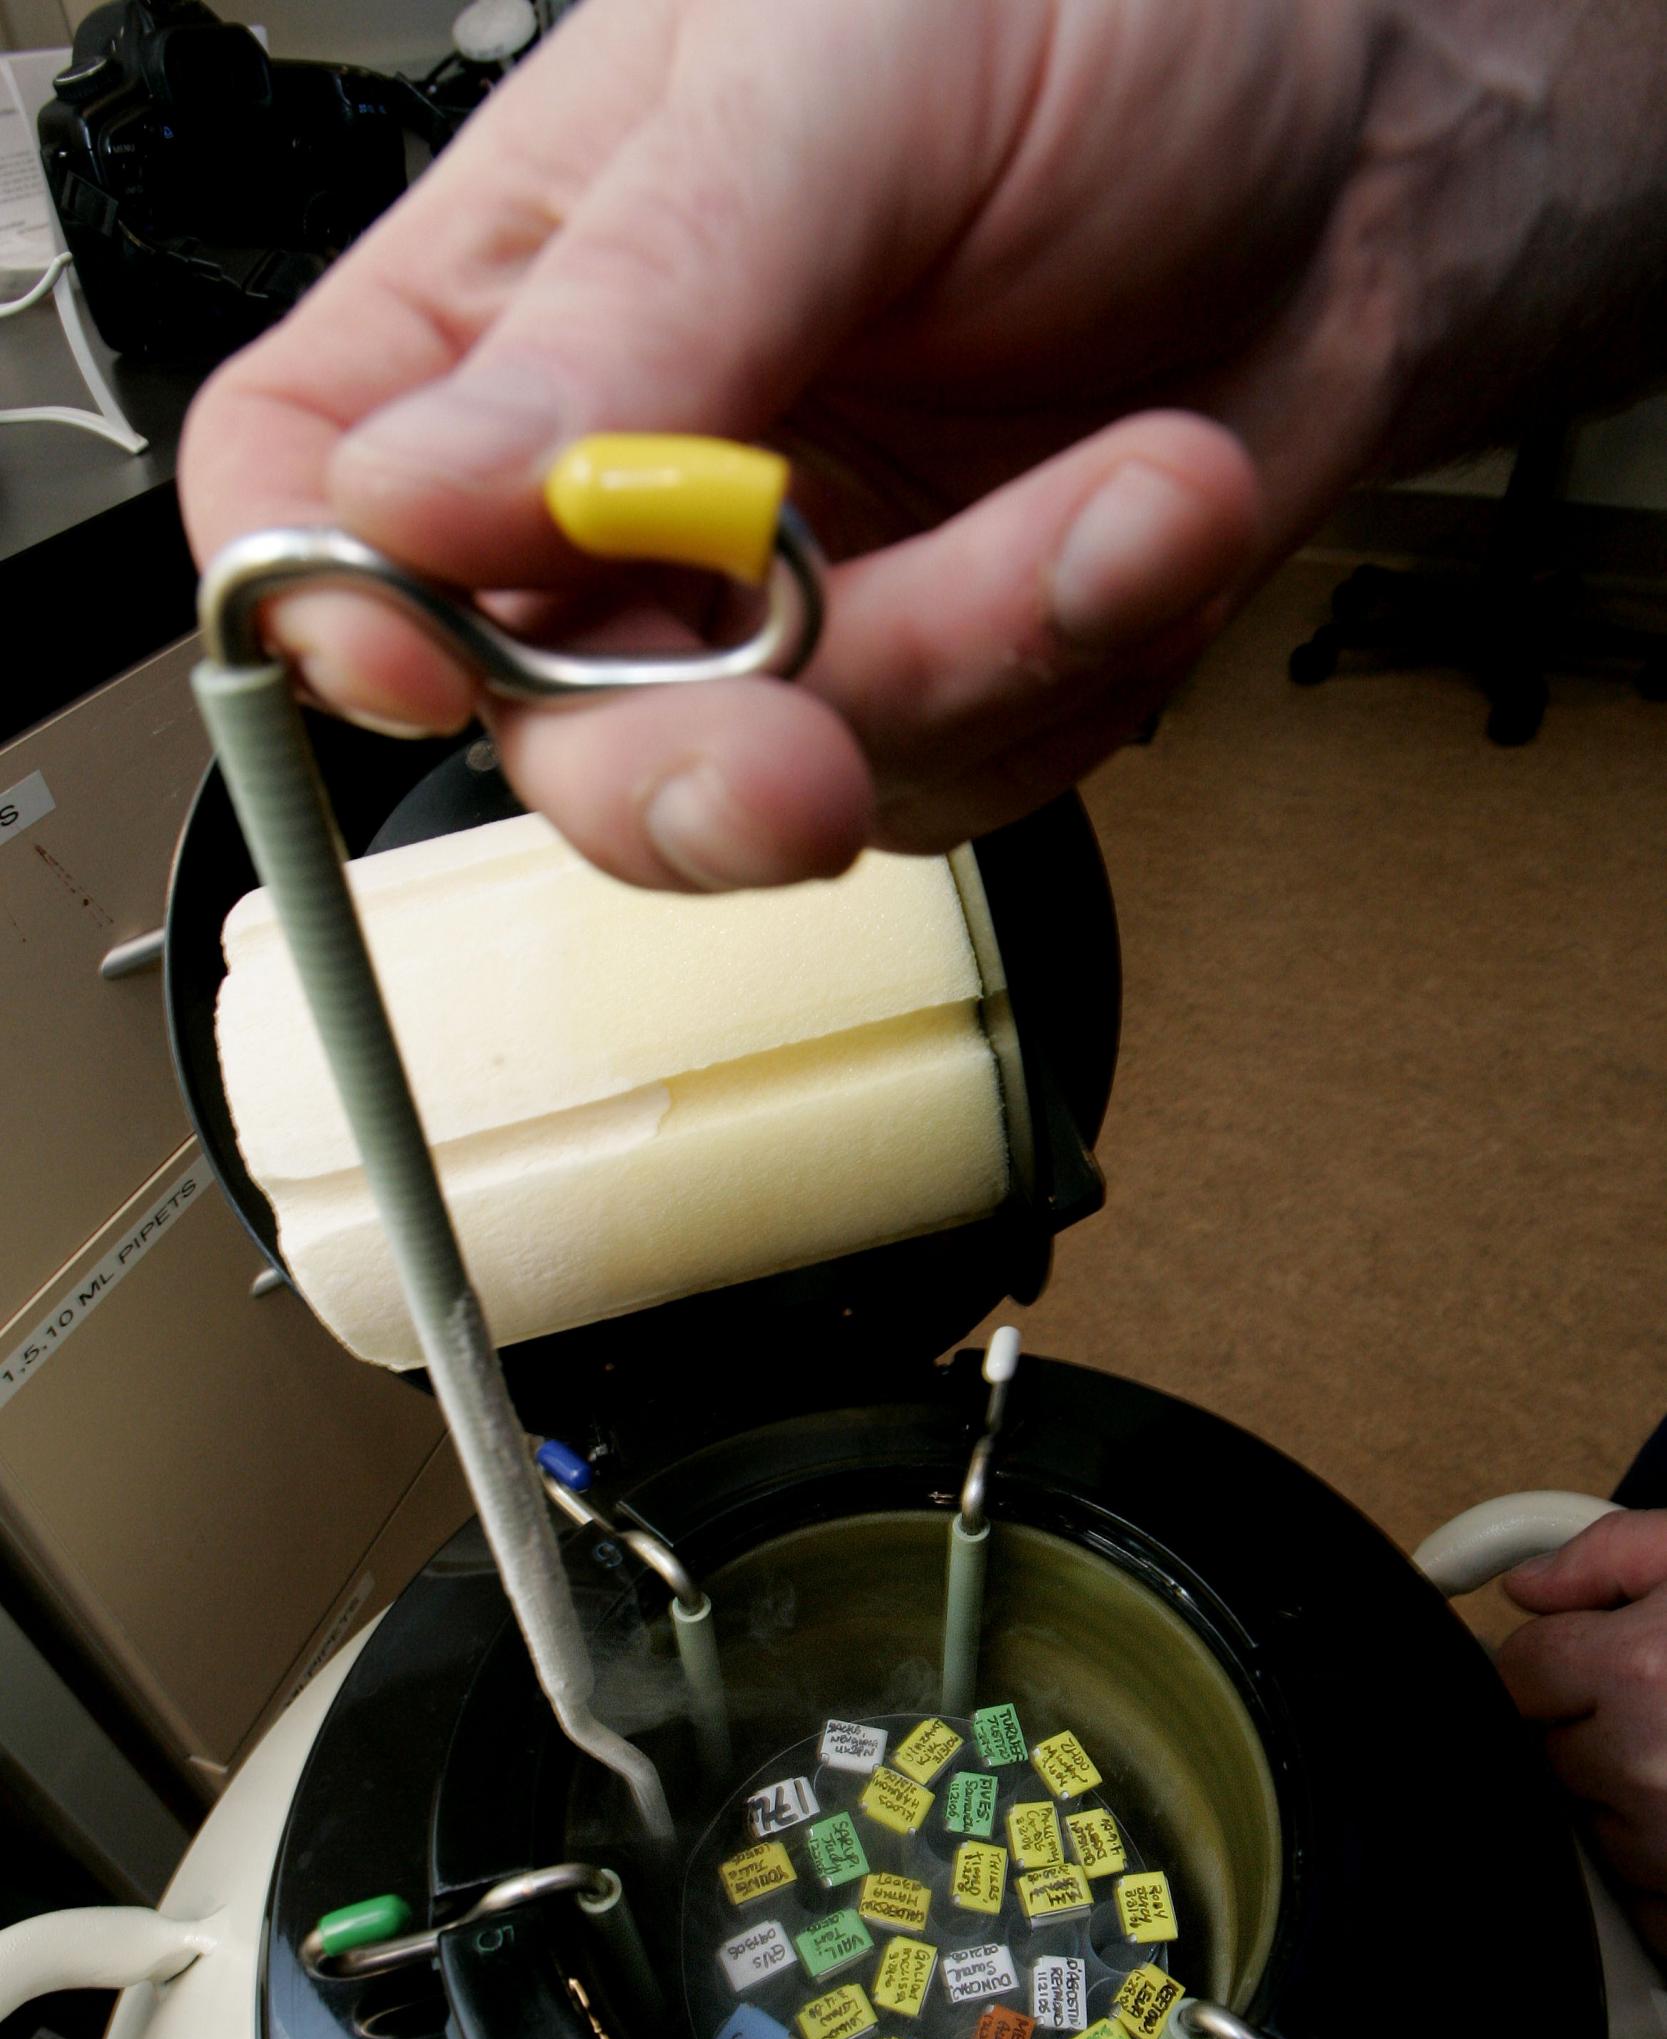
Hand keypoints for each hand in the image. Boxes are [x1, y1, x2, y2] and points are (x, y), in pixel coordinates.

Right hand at [180, 0, 1666, 888]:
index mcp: (521, 296)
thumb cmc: (1106, 17)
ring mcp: (782, 607)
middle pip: (532, 720)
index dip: (330, 602)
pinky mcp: (941, 682)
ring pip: (772, 780)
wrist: (1367, 128)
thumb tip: (412, 499)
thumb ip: (639, 303)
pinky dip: (1074, 673)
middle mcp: (625, 481)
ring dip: (972, 664)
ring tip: (1138, 486)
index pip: (303, 487)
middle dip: (674, 767)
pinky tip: (1152, 518)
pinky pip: (955, 782)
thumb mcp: (845, 84)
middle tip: (799, 754)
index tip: (432, 657)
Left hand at [1500, 1510, 1666, 1959]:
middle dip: (1586, 1727)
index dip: (1553, 1661)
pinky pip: (1642, 1900)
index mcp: (1635, 1672)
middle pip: (1546, 1753)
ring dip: (1625, 1798)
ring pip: (1590, 1825)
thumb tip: (1526, 1588)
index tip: (1590, 1660)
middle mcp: (1647, 1765)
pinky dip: (1662, 1868)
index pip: (1516, 1675)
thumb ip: (1603, 1556)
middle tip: (1661, 1705)